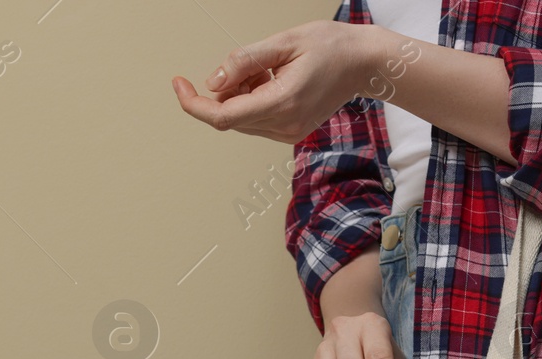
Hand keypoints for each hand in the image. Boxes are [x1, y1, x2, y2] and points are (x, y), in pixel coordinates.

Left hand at [171, 20, 380, 142]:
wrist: (363, 64)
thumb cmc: (330, 46)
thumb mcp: (283, 42)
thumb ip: (244, 62)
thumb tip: (213, 82)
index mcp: (283, 102)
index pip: (223, 116)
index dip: (194, 103)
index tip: (178, 84)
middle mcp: (285, 125)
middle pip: (230, 116)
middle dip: (226, 89)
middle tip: (251, 63)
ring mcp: (289, 132)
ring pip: (241, 118)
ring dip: (241, 93)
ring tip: (270, 69)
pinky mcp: (291, 131)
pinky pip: (256, 119)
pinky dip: (253, 98)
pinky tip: (273, 80)